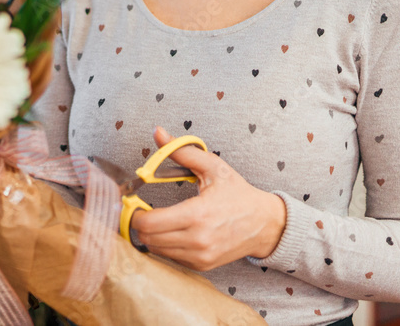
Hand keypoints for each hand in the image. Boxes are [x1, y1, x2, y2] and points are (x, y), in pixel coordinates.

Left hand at [130, 126, 286, 270]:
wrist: (265, 224)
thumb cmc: (238, 195)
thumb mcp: (213, 167)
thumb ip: (181, 150)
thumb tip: (158, 133)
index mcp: (198, 215)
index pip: (149, 223)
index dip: (135, 212)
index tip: (134, 201)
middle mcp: (198, 240)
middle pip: (148, 238)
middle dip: (139, 222)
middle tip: (140, 209)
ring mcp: (200, 256)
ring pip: (156, 250)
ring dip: (150, 234)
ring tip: (156, 218)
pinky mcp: (202, 265)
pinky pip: (170, 257)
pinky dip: (164, 244)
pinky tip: (171, 230)